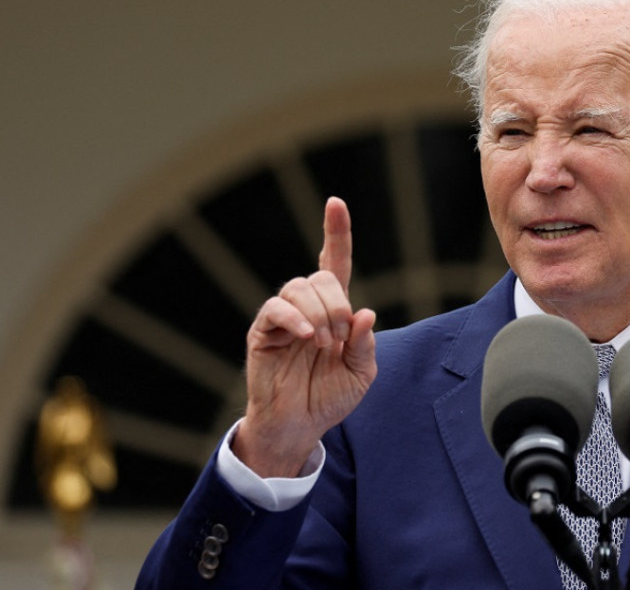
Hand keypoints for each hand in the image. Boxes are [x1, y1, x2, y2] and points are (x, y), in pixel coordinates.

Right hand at [233, 197, 377, 477]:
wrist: (300, 426)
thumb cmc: (329, 396)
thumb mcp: (361, 373)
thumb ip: (365, 344)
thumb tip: (365, 313)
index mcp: (333, 310)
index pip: (334, 262)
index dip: (336, 233)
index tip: (336, 203)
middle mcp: (307, 307)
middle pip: (321, 276)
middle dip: (338, 303)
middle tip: (341, 336)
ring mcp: (284, 318)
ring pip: (299, 289)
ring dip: (320, 313)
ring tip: (324, 344)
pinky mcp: (263, 332)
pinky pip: (276, 309)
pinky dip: (296, 318)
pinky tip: (307, 337)